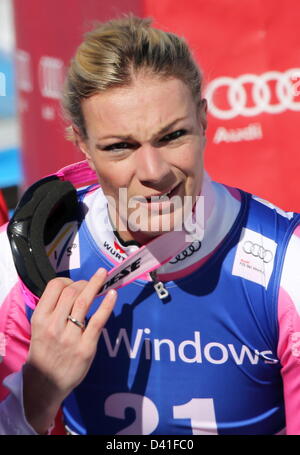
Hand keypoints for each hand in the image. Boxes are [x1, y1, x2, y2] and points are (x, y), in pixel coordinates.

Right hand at [23, 268, 116, 433]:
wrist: (45, 384)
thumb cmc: (45, 351)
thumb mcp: (39, 328)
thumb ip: (53, 310)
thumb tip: (74, 289)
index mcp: (40, 318)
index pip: (54, 287)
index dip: (67, 280)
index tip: (74, 283)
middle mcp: (54, 325)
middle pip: (71, 292)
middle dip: (84, 283)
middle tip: (91, 283)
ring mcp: (70, 337)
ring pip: (84, 302)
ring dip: (95, 284)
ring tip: (103, 275)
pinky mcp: (86, 347)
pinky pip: (98, 321)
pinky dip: (107, 305)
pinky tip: (113, 294)